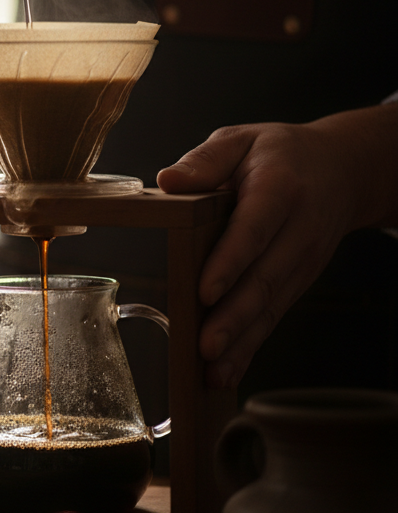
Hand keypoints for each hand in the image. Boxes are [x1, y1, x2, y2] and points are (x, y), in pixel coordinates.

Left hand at [156, 104, 397, 387]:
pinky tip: (225, 372)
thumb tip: (169, 181)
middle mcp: (296, 231)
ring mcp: (301, 261)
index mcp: (279, 188)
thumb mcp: (242, 140)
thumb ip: (205, 160)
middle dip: (233, 317)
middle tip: (205, 346)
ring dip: (241, 342)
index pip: (253, 229)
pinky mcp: (297, 281)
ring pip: (270, 306)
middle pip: (264, 278)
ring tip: (211, 371)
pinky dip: (250, 347)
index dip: (230, 262)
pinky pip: (272, 316)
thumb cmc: (280, 154)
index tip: (206, 290)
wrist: (344, 170)